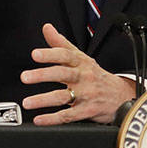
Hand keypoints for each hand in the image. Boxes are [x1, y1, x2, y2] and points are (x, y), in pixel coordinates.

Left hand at [20, 23, 135, 125]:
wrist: (122, 96)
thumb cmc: (96, 76)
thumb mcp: (81, 57)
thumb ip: (61, 44)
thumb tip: (47, 28)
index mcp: (81, 63)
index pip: (65, 55)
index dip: (50, 54)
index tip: (35, 54)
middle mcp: (83, 77)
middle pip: (62, 74)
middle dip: (42, 75)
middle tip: (25, 77)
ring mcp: (86, 95)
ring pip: (63, 97)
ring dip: (43, 100)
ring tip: (27, 102)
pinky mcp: (87, 111)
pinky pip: (68, 116)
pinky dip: (53, 119)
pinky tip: (40, 119)